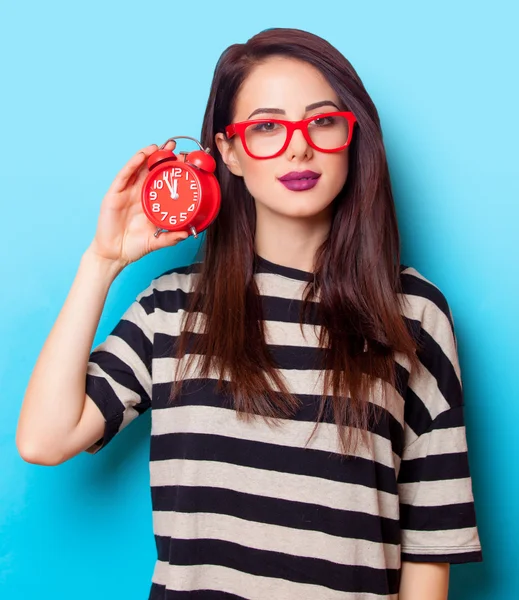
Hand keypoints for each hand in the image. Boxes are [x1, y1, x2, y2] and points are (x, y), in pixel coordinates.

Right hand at [86, 140, 188, 269]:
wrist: (115, 254)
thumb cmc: (134, 246)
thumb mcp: (156, 241)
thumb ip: (170, 237)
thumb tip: (187, 234)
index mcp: (150, 202)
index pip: (162, 182)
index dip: (172, 172)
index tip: (186, 163)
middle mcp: (138, 194)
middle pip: (151, 171)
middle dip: (163, 158)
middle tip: (176, 148)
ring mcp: (126, 192)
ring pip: (138, 168)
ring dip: (149, 155)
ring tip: (161, 146)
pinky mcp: (114, 194)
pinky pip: (124, 175)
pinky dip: (133, 163)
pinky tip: (142, 155)